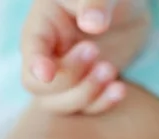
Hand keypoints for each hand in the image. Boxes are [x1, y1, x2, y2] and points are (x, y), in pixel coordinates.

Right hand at [21, 0, 148, 113]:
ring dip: (87, 94)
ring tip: (111, 69)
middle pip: (38, 86)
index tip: (47, 72)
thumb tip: (92, 24)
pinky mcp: (84, 89)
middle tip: (96, 51)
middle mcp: (47, 54)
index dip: (35, 64)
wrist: (129, 13)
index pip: (29, 50)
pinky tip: (120, 89)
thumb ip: (95, 3)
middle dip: (68, 78)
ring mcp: (64, 76)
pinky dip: (102, 103)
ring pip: (59, 104)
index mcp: (42, 25)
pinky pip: (85, 108)